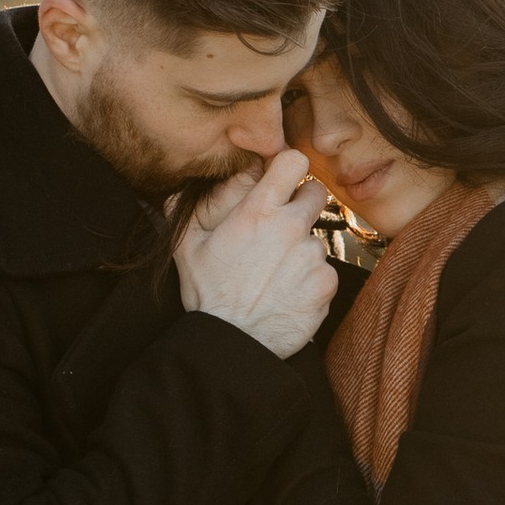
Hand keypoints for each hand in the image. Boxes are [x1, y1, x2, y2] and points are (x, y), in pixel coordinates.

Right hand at [175, 147, 336, 358]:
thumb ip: (186, 211)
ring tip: (277, 273)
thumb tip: (178, 189)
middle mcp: (291, 227)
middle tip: (284, 226)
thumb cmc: (208, 294)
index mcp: (258, 211)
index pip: (293, 161)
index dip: (290, 167)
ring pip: (317, 238)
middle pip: (316, 193)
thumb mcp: (187, 248)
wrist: (233, 343)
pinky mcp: (326, 283)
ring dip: (302, 249)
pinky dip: (311, 279)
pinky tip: (288, 292)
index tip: (284, 179)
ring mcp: (312, 255)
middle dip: (303, 203)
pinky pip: (324, 270)